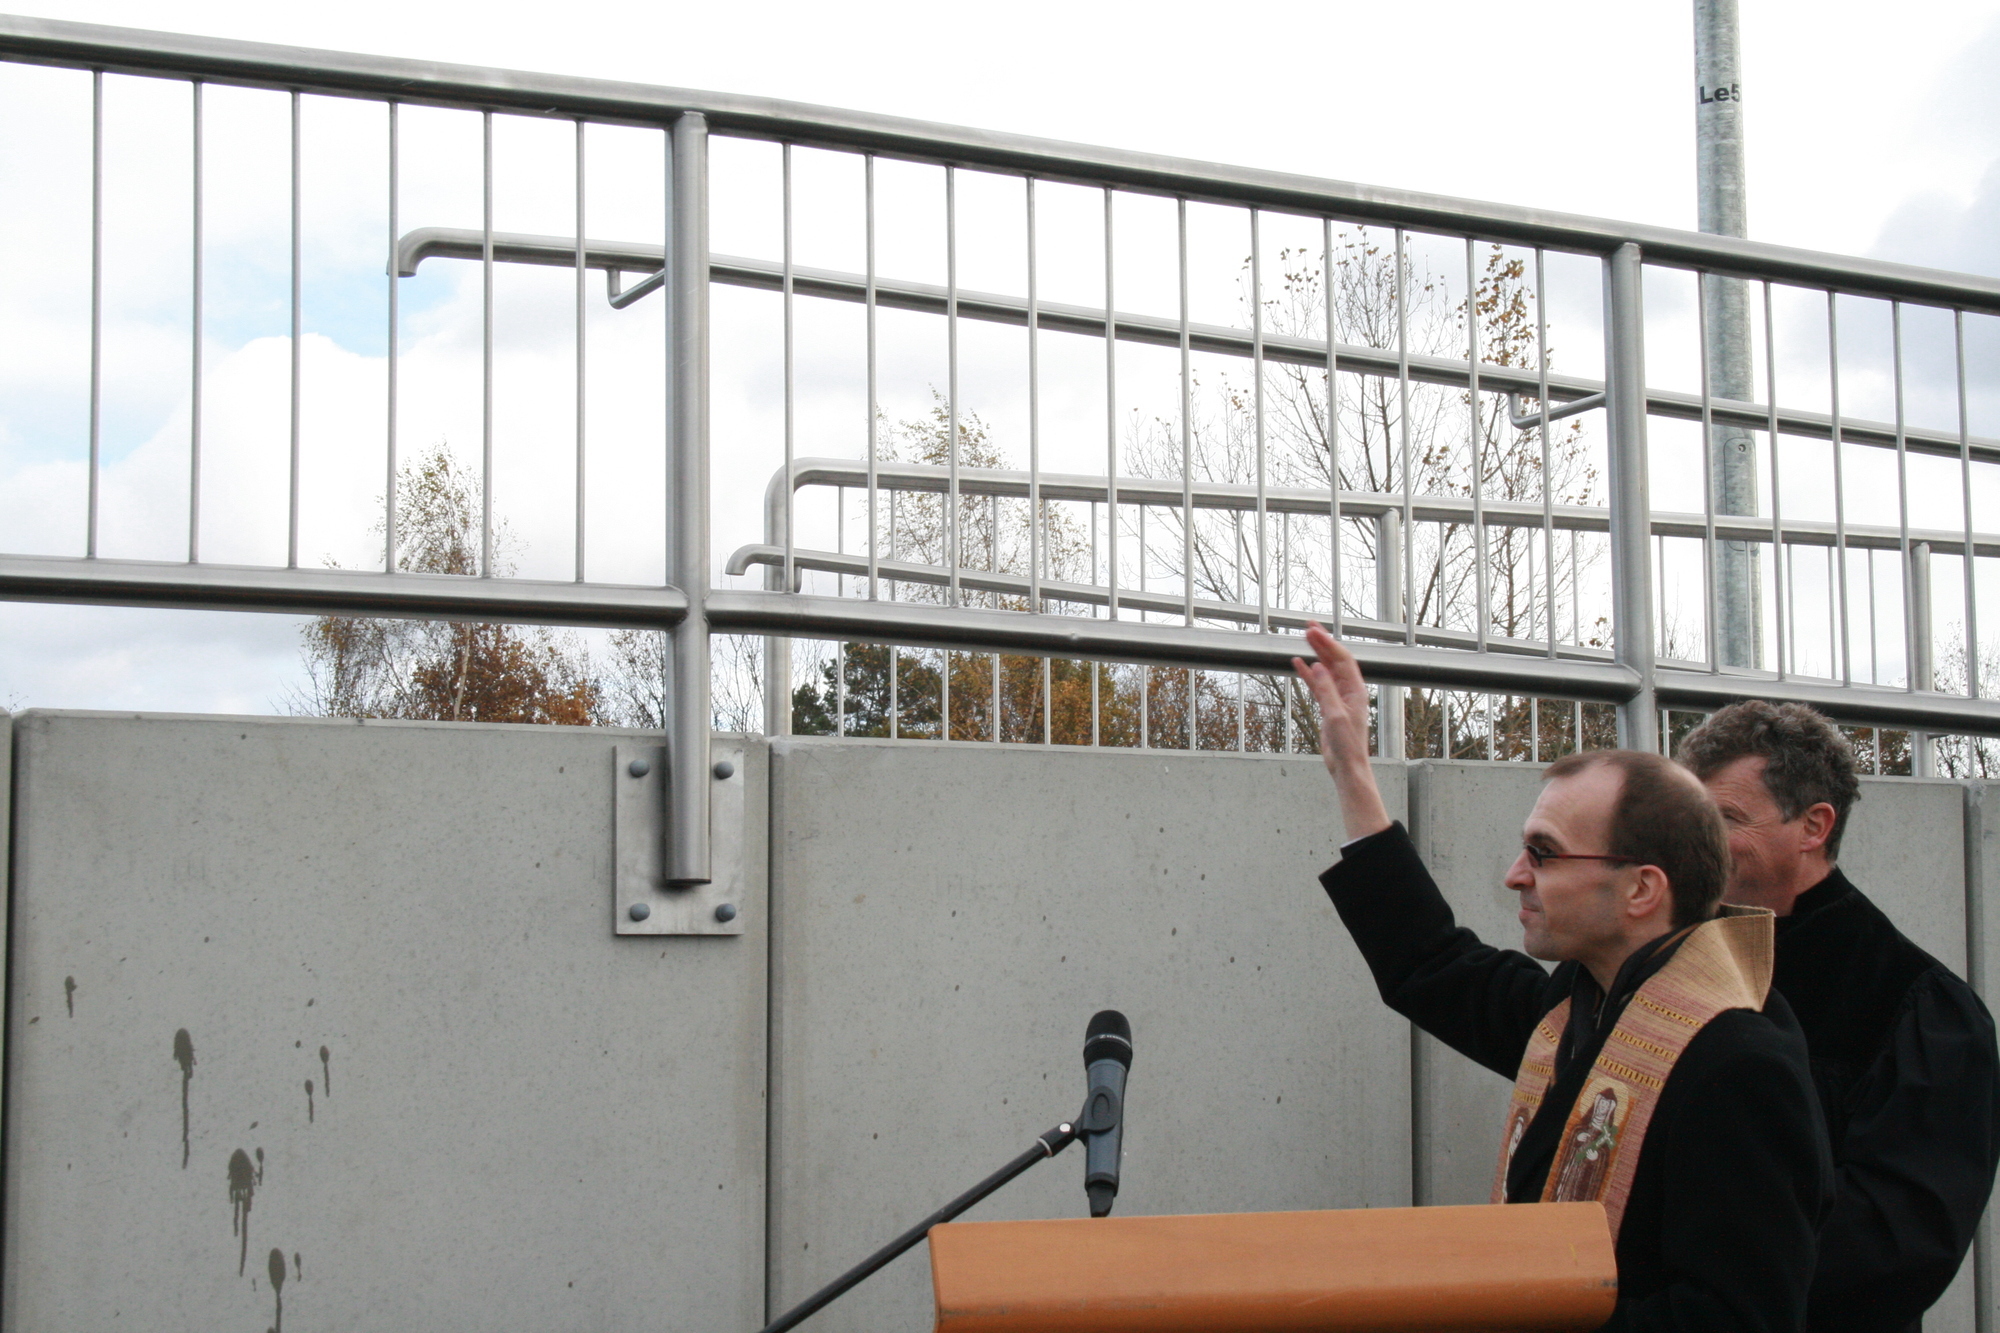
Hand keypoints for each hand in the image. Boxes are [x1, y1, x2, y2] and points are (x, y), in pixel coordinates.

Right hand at [1292, 623, 1391, 840]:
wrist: (1346, 766)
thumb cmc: (1347, 745)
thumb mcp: (1335, 716)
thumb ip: (1327, 690)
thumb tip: (1319, 665)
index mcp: (1356, 691)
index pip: (1342, 660)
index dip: (1328, 643)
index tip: (1314, 631)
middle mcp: (1350, 691)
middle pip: (1335, 660)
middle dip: (1323, 643)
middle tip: (1309, 627)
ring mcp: (1339, 698)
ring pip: (1326, 670)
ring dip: (1316, 654)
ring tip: (1304, 638)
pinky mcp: (1330, 707)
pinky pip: (1318, 684)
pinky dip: (1309, 673)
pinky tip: (1298, 664)